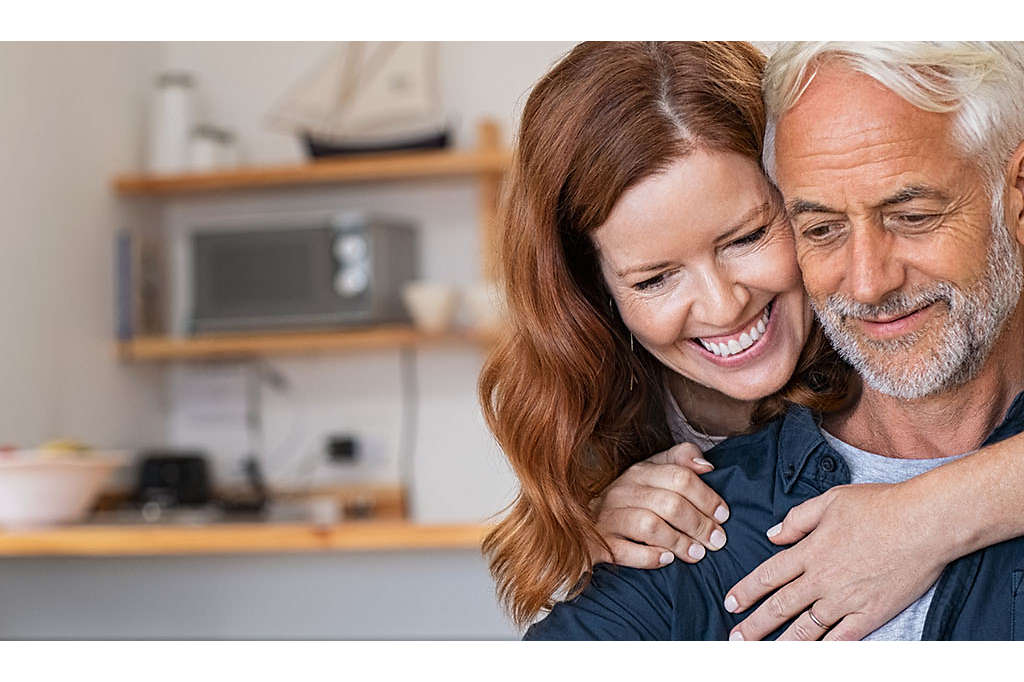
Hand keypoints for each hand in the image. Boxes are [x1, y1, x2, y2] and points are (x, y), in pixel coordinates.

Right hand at [589, 442, 729, 568]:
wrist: (585, 525)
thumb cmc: (630, 501)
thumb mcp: (653, 474)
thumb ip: (680, 461)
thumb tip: (707, 466)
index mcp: (640, 472)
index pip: (680, 476)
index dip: (707, 497)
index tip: (724, 516)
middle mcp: (622, 491)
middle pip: (670, 503)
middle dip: (699, 524)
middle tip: (717, 542)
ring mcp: (608, 517)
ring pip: (649, 526)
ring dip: (679, 542)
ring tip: (697, 554)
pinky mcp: (599, 543)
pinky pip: (625, 551)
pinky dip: (649, 557)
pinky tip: (666, 560)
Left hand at [722, 483, 947, 639]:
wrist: (925, 523)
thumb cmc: (880, 505)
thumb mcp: (830, 500)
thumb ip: (798, 519)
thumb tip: (773, 535)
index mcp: (810, 551)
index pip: (768, 576)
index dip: (746, 591)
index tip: (730, 603)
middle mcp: (822, 579)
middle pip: (780, 607)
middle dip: (754, 625)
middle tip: (735, 639)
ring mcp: (846, 599)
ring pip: (805, 629)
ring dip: (781, 643)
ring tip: (761, 654)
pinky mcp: (871, 613)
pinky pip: (841, 638)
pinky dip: (823, 649)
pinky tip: (810, 658)